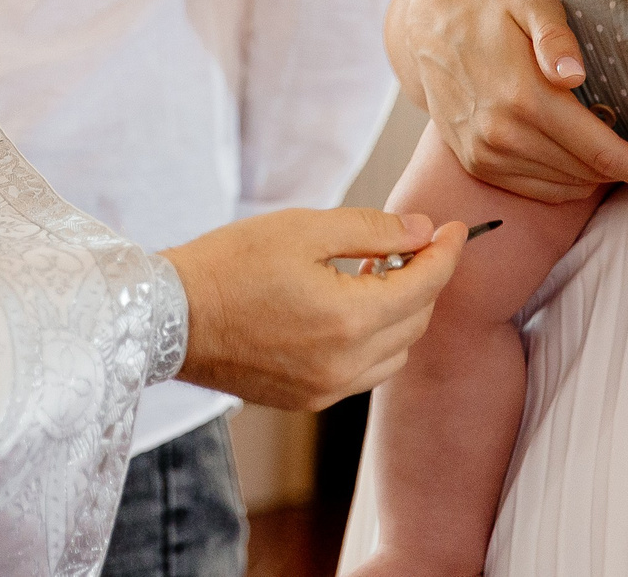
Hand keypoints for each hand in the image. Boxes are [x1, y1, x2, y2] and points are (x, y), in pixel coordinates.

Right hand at [163, 207, 464, 409]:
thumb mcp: (303, 228)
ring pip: (395, 353)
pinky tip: (348, 308)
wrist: (171, 316)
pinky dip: (374, 341)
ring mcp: (327, 389)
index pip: (425, 285)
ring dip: (401, 314)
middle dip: (424, 281)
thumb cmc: (230, 264)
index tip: (456, 229)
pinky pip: (365, 372)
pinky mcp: (308, 399)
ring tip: (374, 274)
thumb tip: (422, 231)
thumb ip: (372, 230)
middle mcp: (346, 364)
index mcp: (349, 318)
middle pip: (417, 322)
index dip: (446, 253)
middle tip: (409, 244)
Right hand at [386, 0, 627, 207]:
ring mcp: (487, 155)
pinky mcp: (478, 164)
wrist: (427, 33)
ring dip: (605, 180)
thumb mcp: (531, 4)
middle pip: (592, 174)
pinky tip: (585, 161)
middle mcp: (503, 134)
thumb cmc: (492, 13)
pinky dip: (571, 182)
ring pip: (568, 186)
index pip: (602, 153)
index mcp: (525, 98)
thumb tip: (572, 76)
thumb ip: (557, 37)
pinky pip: (540, 190)